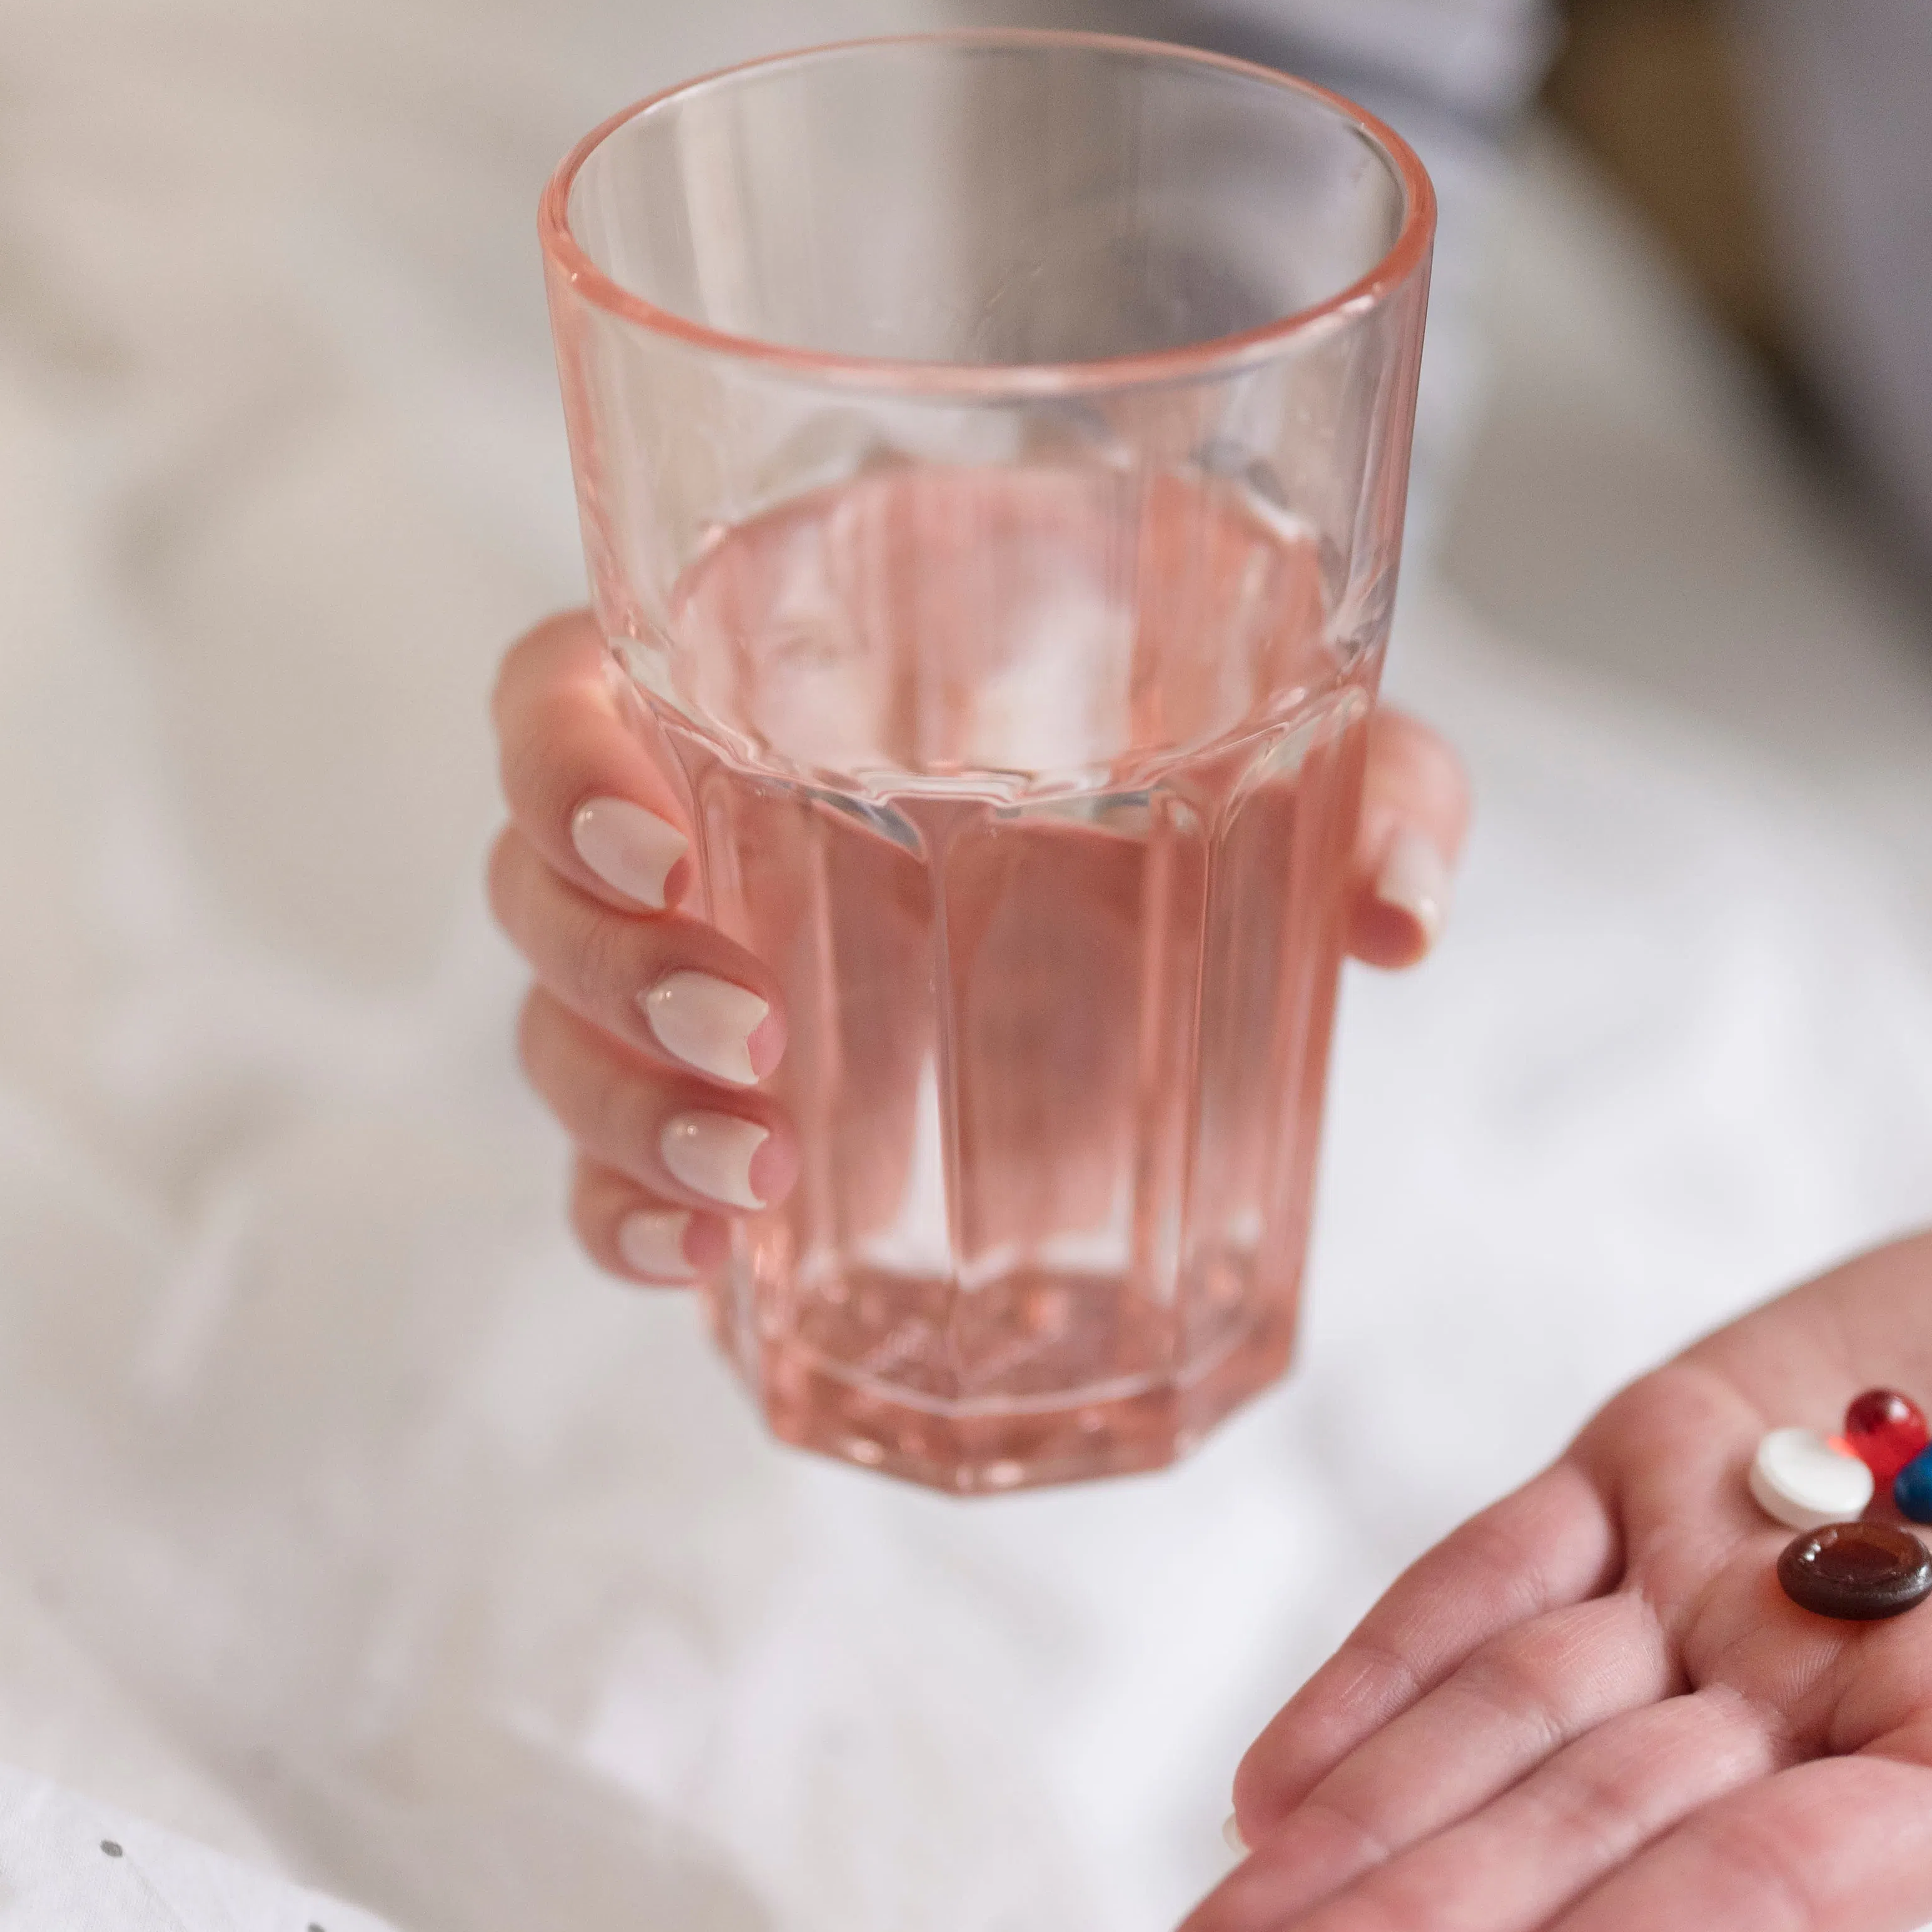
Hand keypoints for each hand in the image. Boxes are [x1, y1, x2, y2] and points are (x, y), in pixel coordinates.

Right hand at [487, 610, 1470, 1284]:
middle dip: (610, 975)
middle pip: (535, 886)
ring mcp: (696, 985)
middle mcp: (696, 825)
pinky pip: (608, 1179)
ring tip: (753, 1172)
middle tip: (754, 1028)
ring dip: (624, 1114)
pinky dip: (625, 1224)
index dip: (561, 762)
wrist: (1203, 859)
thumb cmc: (1210, 738)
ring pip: (561, 1041)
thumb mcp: (1311, 721)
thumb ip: (1376, 779)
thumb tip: (1396, 912)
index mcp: (767, 675)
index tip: (661, 842)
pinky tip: (702, 1256)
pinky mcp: (732, 1119)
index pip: (559, 687)